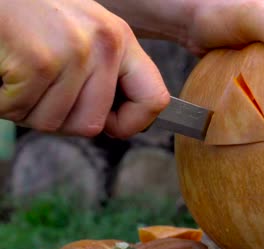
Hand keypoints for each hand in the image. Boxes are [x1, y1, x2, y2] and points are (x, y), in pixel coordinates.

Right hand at [0, 0, 168, 137]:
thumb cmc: (30, 13)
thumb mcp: (83, 34)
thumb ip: (105, 72)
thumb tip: (117, 120)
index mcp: (120, 39)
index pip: (154, 99)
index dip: (131, 124)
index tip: (110, 125)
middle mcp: (104, 44)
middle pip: (92, 124)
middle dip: (59, 119)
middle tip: (40, 91)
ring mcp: (74, 52)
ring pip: (53, 123)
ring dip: (28, 109)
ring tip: (20, 75)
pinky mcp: (38, 62)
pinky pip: (20, 111)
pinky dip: (4, 102)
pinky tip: (5, 75)